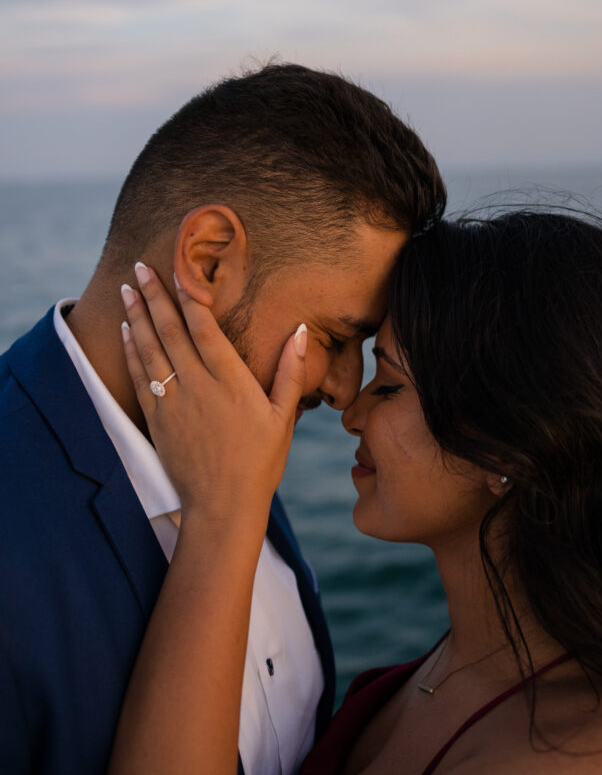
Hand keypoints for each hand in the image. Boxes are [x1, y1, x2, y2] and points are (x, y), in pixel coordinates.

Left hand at [120, 263, 306, 525]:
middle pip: (171, 331)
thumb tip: (301, 332)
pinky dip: (131, 350)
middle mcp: (198, 386)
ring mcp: (173, 402)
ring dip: (137, 316)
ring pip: (150, 349)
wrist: (222, 507)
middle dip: (155, 296)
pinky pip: (140, 376)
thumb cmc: (260, 463)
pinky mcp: (157, 419)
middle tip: (141, 267)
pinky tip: (127, 331)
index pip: (204, 328)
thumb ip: (291, 372)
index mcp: (230, 381)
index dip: (189, 296)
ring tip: (128, 288)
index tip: (180, 270)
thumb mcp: (283, 417)